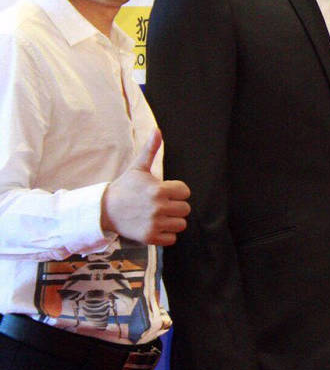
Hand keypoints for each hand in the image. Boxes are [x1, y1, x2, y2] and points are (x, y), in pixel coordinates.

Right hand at [101, 129, 190, 244]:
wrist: (104, 210)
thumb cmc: (124, 188)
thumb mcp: (137, 168)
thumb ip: (151, 150)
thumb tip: (157, 130)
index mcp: (159, 189)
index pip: (185, 192)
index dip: (177, 191)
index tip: (165, 192)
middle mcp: (158, 207)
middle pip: (185, 209)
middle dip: (176, 206)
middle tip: (162, 204)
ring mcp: (154, 223)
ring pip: (181, 224)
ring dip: (173, 221)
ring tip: (160, 216)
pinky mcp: (149, 237)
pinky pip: (172, 239)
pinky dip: (166, 235)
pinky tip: (156, 226)